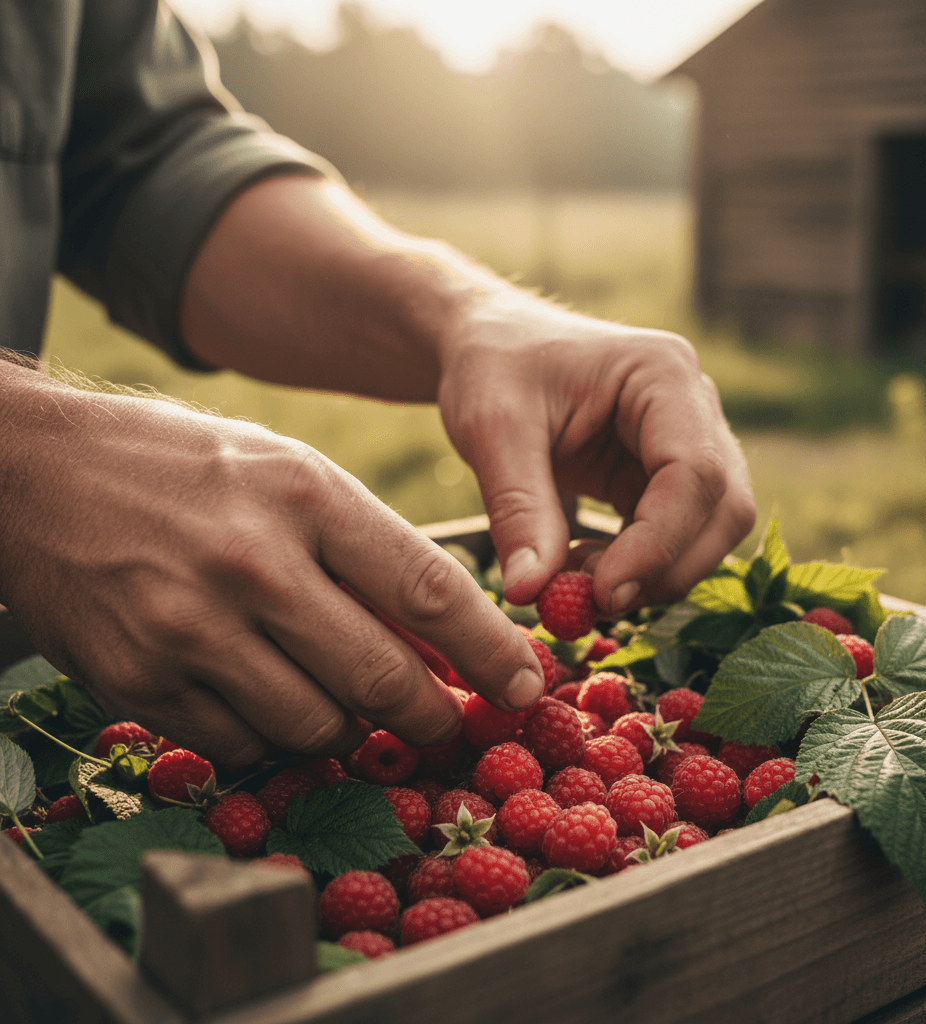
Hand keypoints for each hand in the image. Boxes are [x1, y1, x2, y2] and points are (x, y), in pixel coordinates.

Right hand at [0, 364, 544, 764]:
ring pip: (314, 723)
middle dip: (431, 716)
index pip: (428, 590)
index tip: (527, 686)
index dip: (490, 650)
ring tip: (344, 698)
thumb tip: (439, 634)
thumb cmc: (185, 467)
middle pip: (381, 676)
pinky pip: (240, 743)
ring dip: (347, 726)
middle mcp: (253, 564)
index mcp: (306, 496)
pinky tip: (264, 695)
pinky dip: (270, 734)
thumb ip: (364, 548)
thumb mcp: (289, 474)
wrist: (36, 470)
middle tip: (446, 723)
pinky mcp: (137, 680)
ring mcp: (190, 628)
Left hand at [436, 295, 756, 613]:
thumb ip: (518, 510)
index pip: (695, 472)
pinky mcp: (661, 477)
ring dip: (652, 574)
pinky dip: (634, 567)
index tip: (601, 593)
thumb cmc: (492, 366)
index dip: (659, 544)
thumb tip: (532, 592)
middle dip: (666, 567)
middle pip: (723, 508)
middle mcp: (693, 407)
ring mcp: (686, 443)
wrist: (491, 345)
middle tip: (591, 602)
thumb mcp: (492, 429)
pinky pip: (673, 536)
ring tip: (572, 580)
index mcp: (663, 374)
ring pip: (708, 531)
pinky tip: (578, 569)